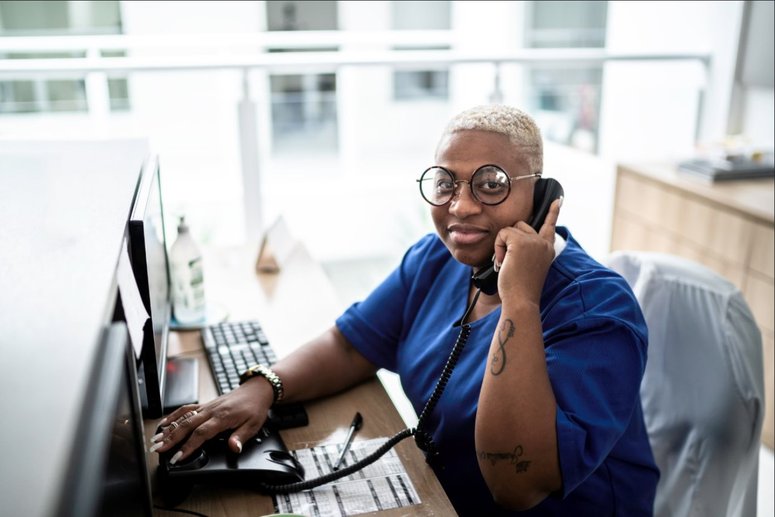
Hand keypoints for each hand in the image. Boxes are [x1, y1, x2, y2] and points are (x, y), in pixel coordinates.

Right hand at [149, 376, 274, 462]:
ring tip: (156, 439)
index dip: (189, 446)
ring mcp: (207, 406)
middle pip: (187, 425)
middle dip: (171, 438)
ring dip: (169, 428)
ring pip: (184, 417)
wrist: (256, 390)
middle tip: (158, 449)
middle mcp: (211, 410)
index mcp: (223, 417)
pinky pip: (186, 409)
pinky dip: (174, 415)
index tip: (178, 457)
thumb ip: (241, 437)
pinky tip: (164, 423)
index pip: (201, 433)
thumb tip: (233, 448)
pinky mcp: (205, 404)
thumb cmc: (254, 408)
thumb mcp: (253, 425)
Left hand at [492, 197, 561, 304]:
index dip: (553, 212)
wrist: (521, 300)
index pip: (550, 226)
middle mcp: (544, 243)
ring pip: (510, 229)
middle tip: (509, 262)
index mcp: (547, 249)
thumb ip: (526, 250)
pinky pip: (502, 234)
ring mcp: (534, 241)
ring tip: (506, 264)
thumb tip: (512, 236)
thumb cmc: (520, 288)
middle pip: (521, 225)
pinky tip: (503, 263)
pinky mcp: (521, 242)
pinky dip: (498, 248)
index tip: (558, 200)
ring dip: (502, 245)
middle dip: (510, 240)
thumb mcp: (527, 265)